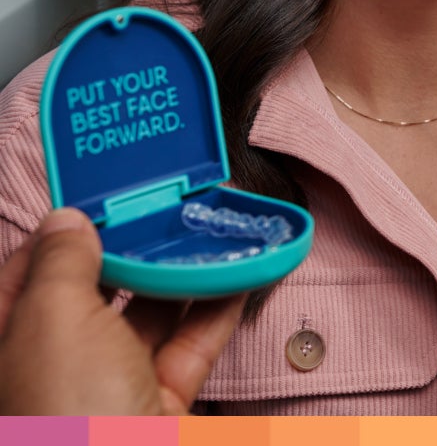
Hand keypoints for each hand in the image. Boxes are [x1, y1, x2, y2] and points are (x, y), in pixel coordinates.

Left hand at [0, 209, 243, 414]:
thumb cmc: (65, 414)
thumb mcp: (53, 315)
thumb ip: (63, 259)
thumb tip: (68, 219)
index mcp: (6, 340)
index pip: (26, 269)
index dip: (64, 229)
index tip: (107, 194)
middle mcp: (49, 364)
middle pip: (93, 290)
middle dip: (135, 248)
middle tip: (171, 207)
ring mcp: (103, 388)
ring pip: (145, 317)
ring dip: (183, 275)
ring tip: (216, 234)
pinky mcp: (154, 407)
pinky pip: (188, 348)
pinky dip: (217, 311)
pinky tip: (241, 275)